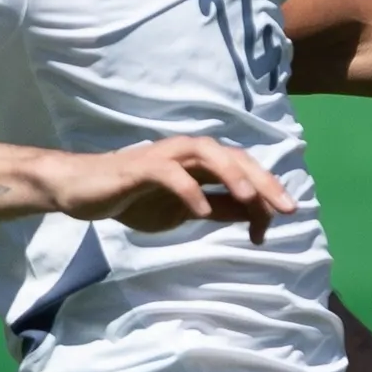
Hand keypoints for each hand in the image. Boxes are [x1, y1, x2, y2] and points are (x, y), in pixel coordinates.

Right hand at [44, 136, 294, 240]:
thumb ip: (219, 208)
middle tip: (286, 208)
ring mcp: (164, 157)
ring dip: (232, 175)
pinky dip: (189, 190)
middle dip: (263, 181)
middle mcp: (187, 153)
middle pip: (234, 156)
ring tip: (250, 201)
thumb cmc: (136, 198)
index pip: (244, 169)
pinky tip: (201, 212)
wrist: (85, 192)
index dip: (267, 190)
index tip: (284, 218)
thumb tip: (254, 215)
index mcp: (201, 163)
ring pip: (206, 153)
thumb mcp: (186, 211)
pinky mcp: (140, 167)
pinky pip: (170, 174)